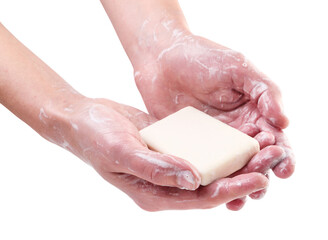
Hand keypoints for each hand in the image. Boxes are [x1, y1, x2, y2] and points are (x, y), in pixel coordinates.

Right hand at [40, 97, 267, 210]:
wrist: (85, 118)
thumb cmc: (96, 138)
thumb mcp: (121, 152)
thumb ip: (155, 168)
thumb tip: (192, 180)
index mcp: (154, 195)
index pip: (201, 198)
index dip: (231, 190)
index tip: (258, 179)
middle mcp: (165, 185)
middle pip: (211, 187)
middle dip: (241, 177)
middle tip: (271, 163)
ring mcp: (168, 167)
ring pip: (209, 170)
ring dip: (234, 162)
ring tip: (262, 150)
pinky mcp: (170, 149)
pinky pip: (199, 152)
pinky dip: (218, 147)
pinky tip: (235, 137)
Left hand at [133, 32, 294, 209]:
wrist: (162, 59)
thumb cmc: (202, 57)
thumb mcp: (239, 68)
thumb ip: (265, 91)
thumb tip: (285, 122)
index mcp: (253, 113)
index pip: (275, 140)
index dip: (282, 155)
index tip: (284, 169)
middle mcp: (235, 131)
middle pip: (254, 161)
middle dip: (260, 175)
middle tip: (259, 187)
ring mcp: (212, 142)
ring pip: (230, 170)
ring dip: (237, 187)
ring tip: (239, 201)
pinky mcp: (190, 147)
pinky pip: (202, 168)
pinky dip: (209, 182)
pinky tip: (210, 193)